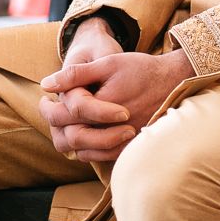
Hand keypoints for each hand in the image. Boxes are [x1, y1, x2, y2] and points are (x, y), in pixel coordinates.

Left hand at [40, 44, 193, 163]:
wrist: (175, 80)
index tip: (44, 100)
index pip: (66, 115)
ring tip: (62, 123)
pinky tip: (83, 133)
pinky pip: (101, 157)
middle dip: (56, 124)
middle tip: (47, 110)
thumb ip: (77, 74)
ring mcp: (124, 139)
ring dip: (69, 138)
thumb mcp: (109, 63)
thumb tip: (46, 84)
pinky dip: (87, 148)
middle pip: (72, 136)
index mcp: (105, 105)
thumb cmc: (142, 70)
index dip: (49, 109)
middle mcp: (114, 126)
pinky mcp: (131, 145)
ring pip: (84, 150)